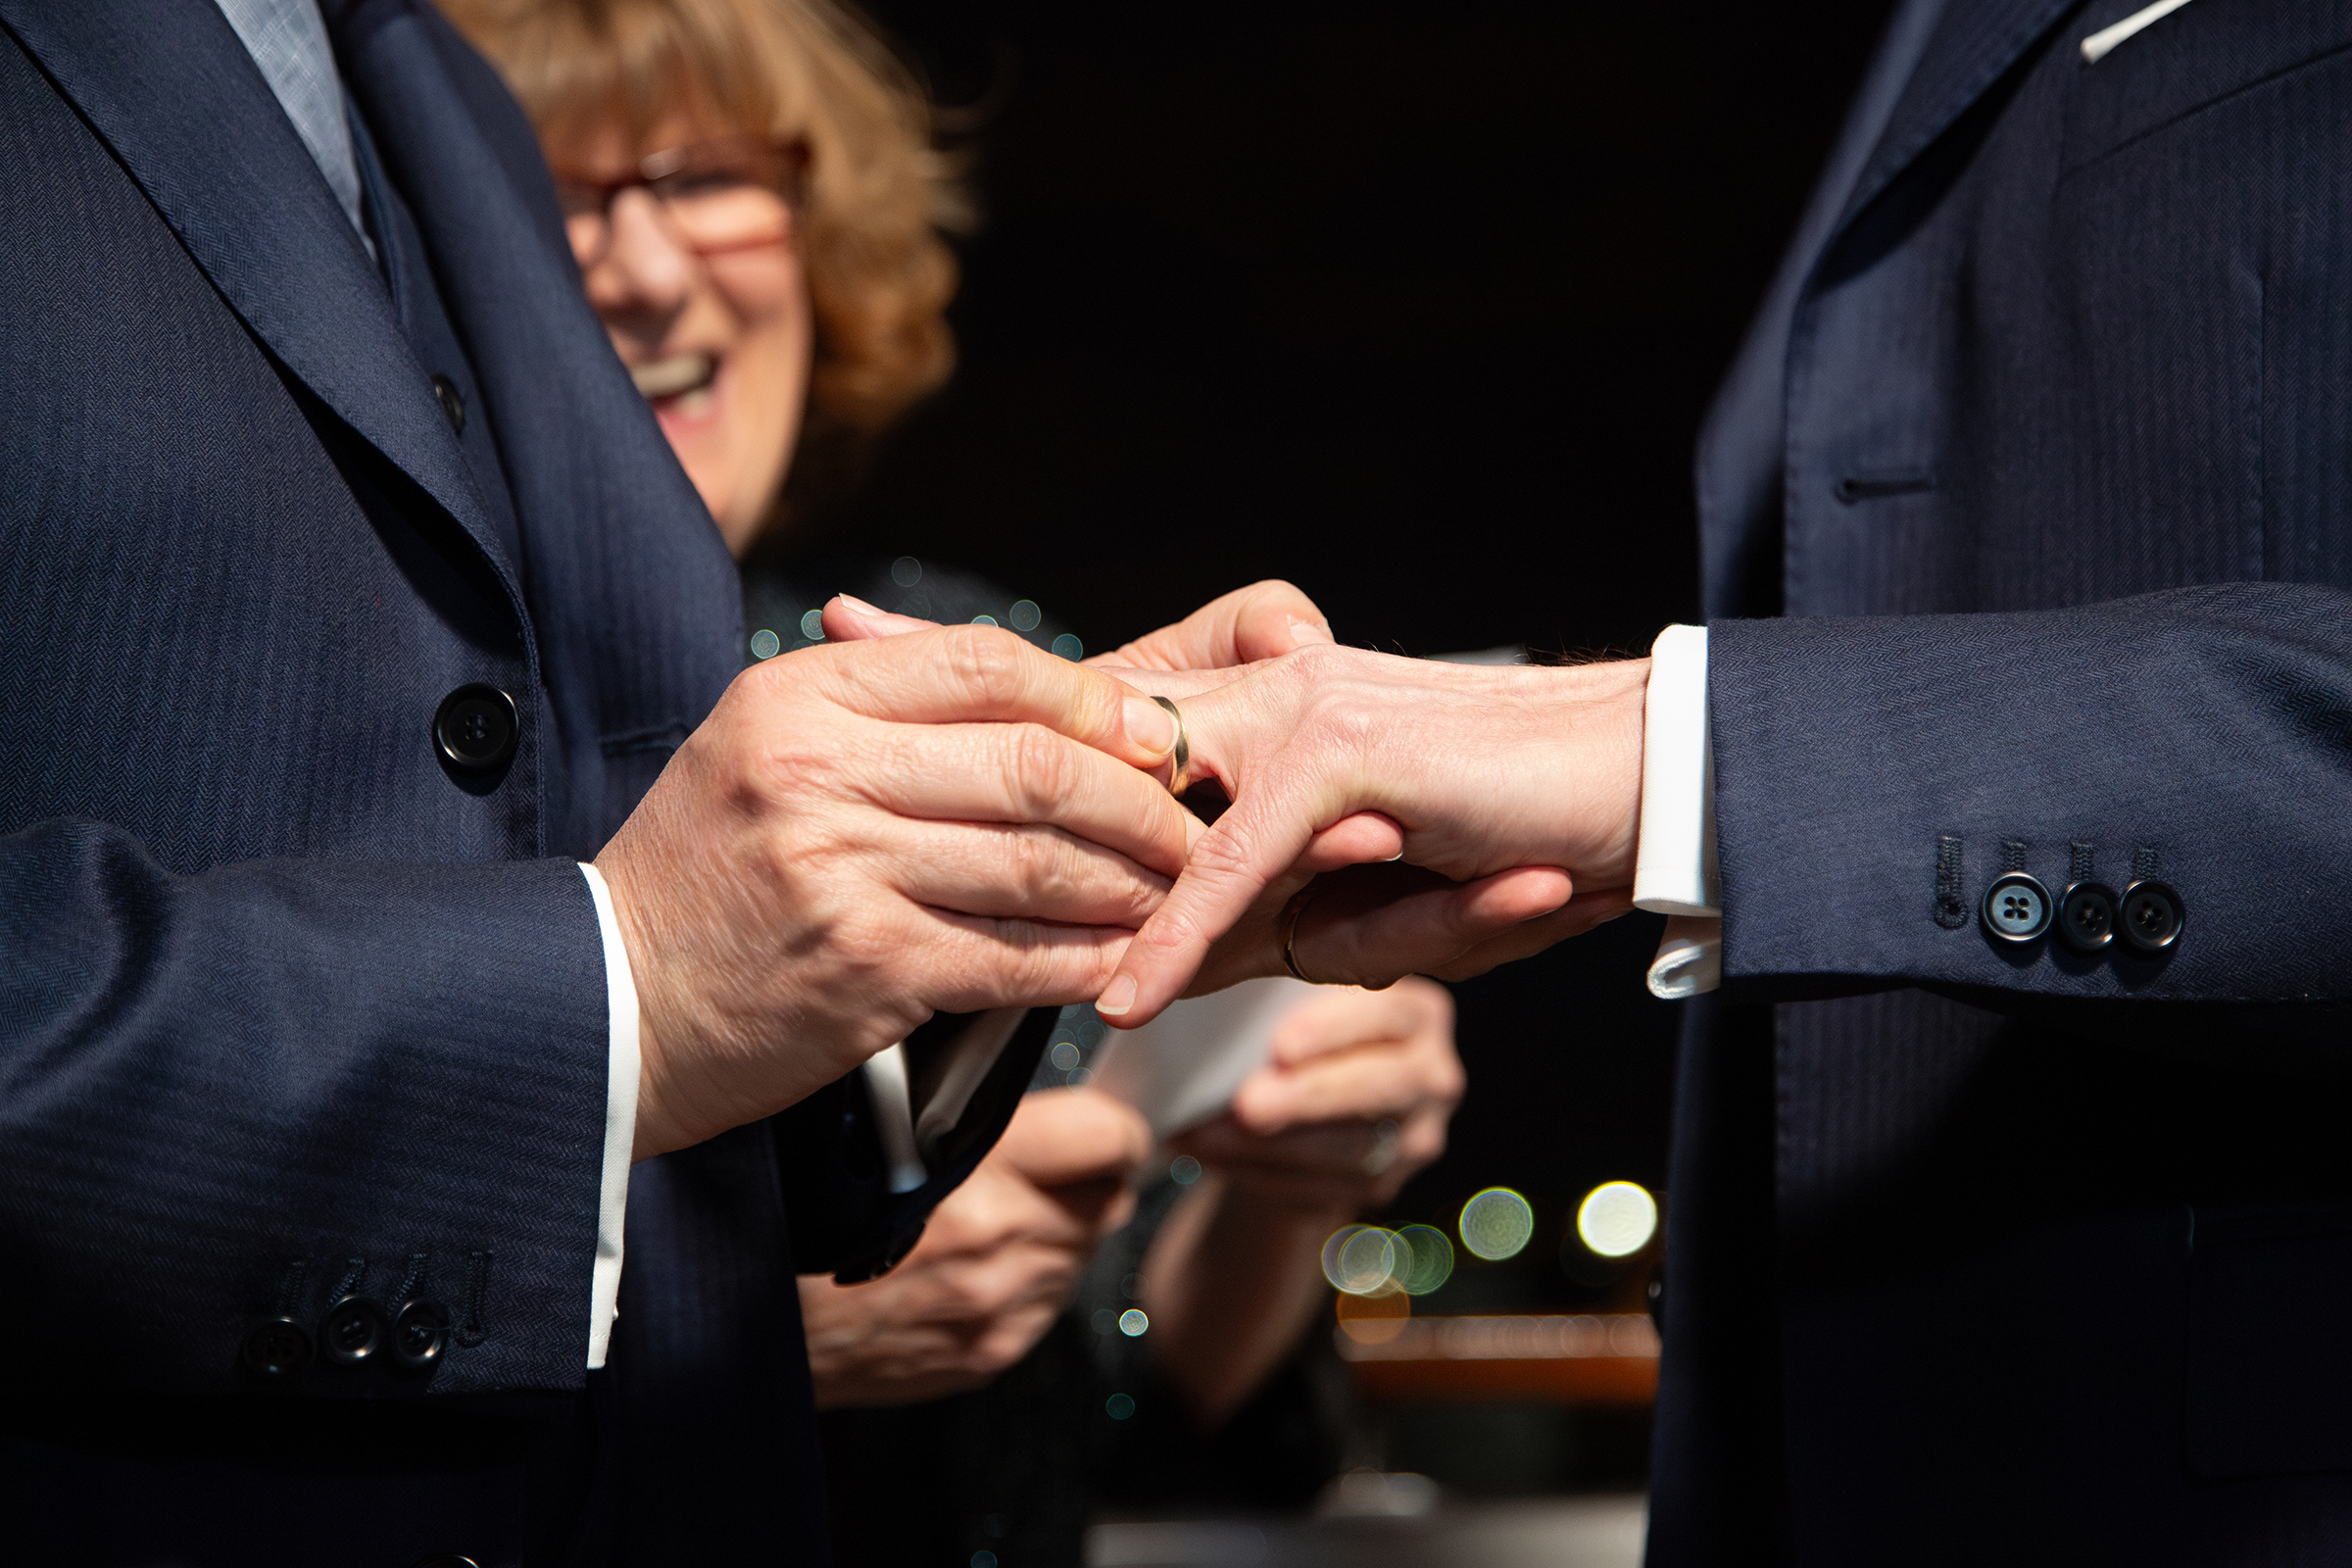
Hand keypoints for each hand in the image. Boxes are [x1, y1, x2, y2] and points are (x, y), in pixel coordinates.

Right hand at [596, 624, 1193, 1160]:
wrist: (604, 1001)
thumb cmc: (702, 874)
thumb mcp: (761, 747)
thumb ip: (881, 709)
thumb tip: (1045, 697)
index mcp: (798, 698)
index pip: (986, 663)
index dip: (1094, 697)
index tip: (1151, 735)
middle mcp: (818, 771)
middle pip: (1037, 763)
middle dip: (1140, 800)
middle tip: (1189, 827)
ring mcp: (843, 872)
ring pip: (1041, 863)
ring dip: (1130, 884)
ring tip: (1173, 894)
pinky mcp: (869, 970)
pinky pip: (1018, 955)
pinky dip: (1086, 960)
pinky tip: (1119, 961)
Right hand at [799, 1088, 1150, 1407]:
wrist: (761, 1316)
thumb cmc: (812, 1214)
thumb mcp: (886, 1123)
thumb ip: (976, 1107)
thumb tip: (1041, 1100)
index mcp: (983, 1171)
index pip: (1112, 1137)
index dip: (1115, 1127)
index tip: (1105, 1125)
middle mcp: (1004, 1244)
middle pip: (1110, 1199)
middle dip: (1087, 1181)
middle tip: (1049, 1166)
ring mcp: (1002, 1308)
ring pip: (1081, 1253)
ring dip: (1059, 1231)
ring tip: (997, 1215)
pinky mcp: (990, 1353)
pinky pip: (1047, 1305)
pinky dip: (1028, 1281)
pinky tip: (975, 1264)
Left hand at [819, 589, 1601, 1000]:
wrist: (1629, 792)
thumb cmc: (1490, 839)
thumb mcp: (1338, 889)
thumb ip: (1237, 908)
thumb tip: (1135, 963)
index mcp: (1243, 704)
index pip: (1082, 691)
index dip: (964, 668)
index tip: (845, 637)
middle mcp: (1256, 688)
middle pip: (1077, 710)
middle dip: (949, 697)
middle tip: (822, 668)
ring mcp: (1299, 711)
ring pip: (1143, 792)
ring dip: (1049, 854)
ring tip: (939, 896)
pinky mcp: (1355, 760)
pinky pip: (1242, 864)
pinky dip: (1184, 934)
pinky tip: (1120, 992)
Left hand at [1167, 977, 1460, 1212]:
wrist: (1299, 1102)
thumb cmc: (1288, 1025)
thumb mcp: (1290, 999)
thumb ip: (1275, 997)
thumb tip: (1208, 998)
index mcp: (1418, 1011)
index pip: (1392, 1014)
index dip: (1336, 1030)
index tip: (1280, 1047)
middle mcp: (1433, 1072)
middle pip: (1381, 1087)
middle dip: (1307, 1098)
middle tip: (1246, 1104)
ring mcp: (1416, 1135)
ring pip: (1354, 1150)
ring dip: (1272, 1146)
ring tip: (1205, 1136)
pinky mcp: (1382, 1184)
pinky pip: (1326, 1188)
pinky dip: (1262, 1173)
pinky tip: (1214, 1156)